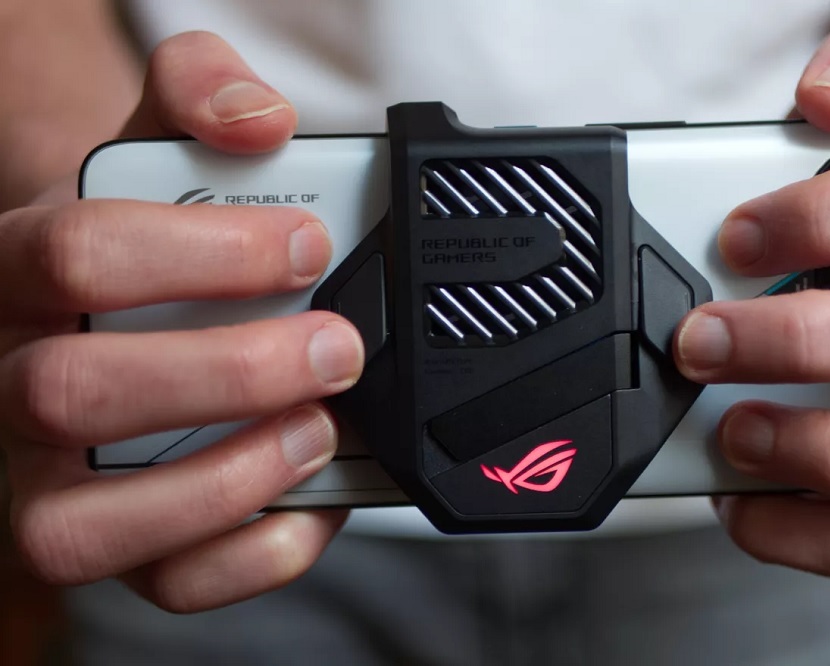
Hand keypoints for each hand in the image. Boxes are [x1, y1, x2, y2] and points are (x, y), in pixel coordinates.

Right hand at [0, 32, 363, 611]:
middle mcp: (14, 384)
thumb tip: (260, 118)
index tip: (309, 245)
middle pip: (74, 394)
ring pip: (89, 523)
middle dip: (227, 374)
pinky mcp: (107, 543)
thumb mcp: (161, 140)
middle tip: (335, 347)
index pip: (75, 257)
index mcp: (18, 273)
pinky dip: (252, 555)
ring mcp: (46, 479)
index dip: (203, 252)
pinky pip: (160, 584)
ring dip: (228, 479)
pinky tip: (310, 499)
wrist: (110, 298)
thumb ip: (201, 91)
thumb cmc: (143, 232)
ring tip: (321, 428)